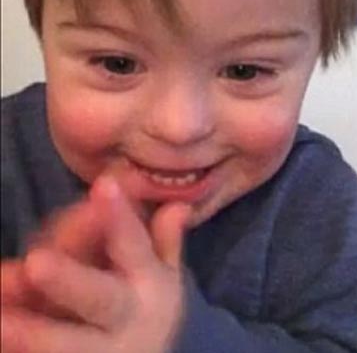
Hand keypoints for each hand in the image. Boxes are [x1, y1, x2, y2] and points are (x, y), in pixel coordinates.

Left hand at [2, 177, 190, 352]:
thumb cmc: (148, 310)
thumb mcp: (164, 277)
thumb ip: (164, 240)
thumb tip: (177, 203)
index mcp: (149, 284)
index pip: (134, 245)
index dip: (119, 217)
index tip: (105, 183)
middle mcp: (124, 315)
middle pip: (97, 298)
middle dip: (68, 280)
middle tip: (36, 263)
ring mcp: (96, 350)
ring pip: (63, 340)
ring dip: (31, 328)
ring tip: (2, 309)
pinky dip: (18, 343)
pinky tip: (2, 322)